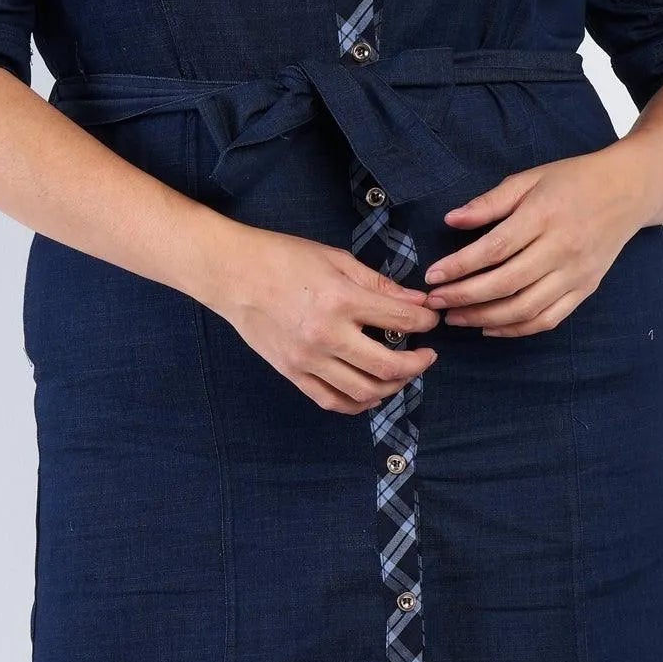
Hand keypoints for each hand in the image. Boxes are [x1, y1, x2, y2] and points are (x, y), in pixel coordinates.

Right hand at [205, 227, 441, 413]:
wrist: (232, 273)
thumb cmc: (282, 257)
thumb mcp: (335, 258)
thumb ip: (378, 283)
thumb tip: (415, 301)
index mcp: (341, 300)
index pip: (401, 321)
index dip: (426, 321)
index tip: (430, 318)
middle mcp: (327, 335)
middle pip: (389, 366)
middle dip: (419, 363)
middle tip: (427, 354)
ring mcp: (308, 359)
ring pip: (365, 392)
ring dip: (393, 386)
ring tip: (401, 373)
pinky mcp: (292, 373)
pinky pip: (332, 401)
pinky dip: (358, 404)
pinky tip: (371, 392)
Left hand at [422, 144, 650, 336]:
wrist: (628, 190)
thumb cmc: (573, 180)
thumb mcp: (529, 179)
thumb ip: (490, 202)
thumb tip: (451, 220)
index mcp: (544, 216)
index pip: (494, 249)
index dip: (459, 266)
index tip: (432, 276)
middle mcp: (562, 248)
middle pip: (506, 283)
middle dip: (464, 297)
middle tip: (435, 302)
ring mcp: (576, 273)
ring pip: (525, 308)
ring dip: (485, 318)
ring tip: (455, 317)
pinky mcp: (585, 289)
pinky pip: (548, 319)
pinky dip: (517, 329)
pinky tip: (490, 327)